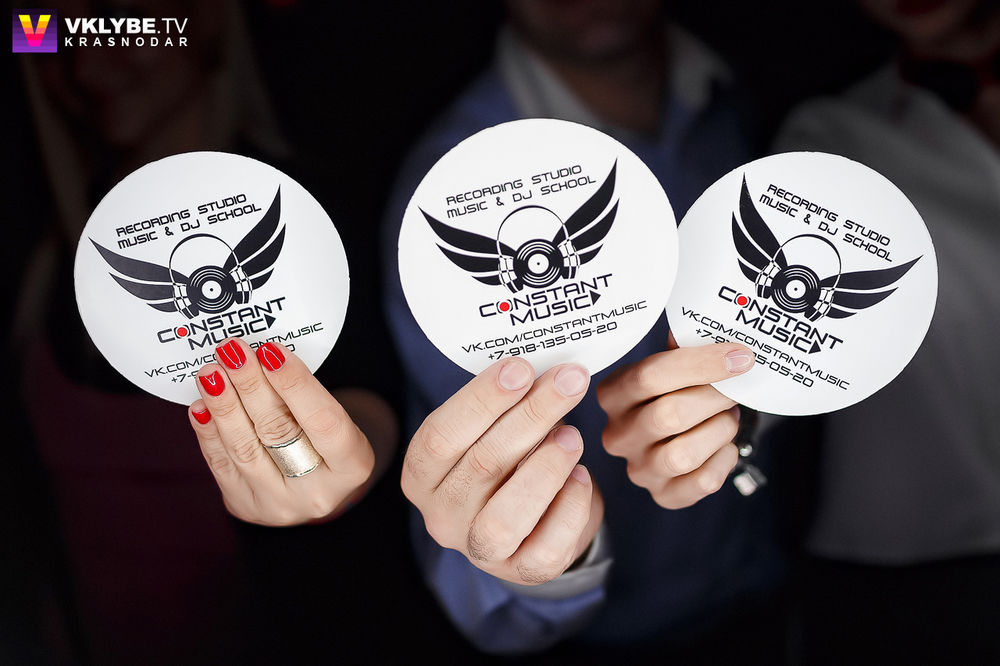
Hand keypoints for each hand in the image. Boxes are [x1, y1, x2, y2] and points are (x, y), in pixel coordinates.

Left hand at [188, 338, 375, 525]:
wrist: (312, 484)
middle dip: (252, 386)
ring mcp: (278, 505)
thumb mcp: (332, 417)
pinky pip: (221, 465)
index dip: (296, 385)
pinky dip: (209, 431)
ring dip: (224, 406)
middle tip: (235, 353)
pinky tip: (201, 405)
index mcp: (353, 466)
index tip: (272, 352)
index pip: (323, 422)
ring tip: (212, 372)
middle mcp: (317, 493)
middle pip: (279, 432)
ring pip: (244, 450)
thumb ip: (303, 394)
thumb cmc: (325, 440)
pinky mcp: (245, 506)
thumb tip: (262, 356)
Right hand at [401, 359, 603, 584]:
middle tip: (569, 382)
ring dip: (544, 468)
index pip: (440, 436)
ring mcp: (479, 550)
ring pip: (505, 518)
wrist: (530, 521)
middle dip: (531, 416)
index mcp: (422, 476)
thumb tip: (549, 369)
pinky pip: (546, 548)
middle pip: (481, 465)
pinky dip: (569, 508)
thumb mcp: (492, 429)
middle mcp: (442, 516)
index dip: (481, 400)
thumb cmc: (507, 460)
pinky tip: (583, 476)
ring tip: (573, 436)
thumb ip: (508, 403)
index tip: (521, 368)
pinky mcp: (521, 570)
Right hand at [596, 334, 752, 508]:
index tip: (739, 356)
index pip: (649, 376)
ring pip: (683, 454)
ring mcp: (639, 469)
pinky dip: (724, 459)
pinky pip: (702, 482)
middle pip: (668, 416)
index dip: (700, 364)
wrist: (684, 432)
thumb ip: (685, 343)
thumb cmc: (680, 390)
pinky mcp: (664, 495)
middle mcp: (617, 434)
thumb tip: (706, 325)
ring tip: (726, 416)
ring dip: (719, 430)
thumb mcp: (674, 361)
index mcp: (613, 394)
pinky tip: (724, 444)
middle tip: (737, 387)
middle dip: (714, 398)